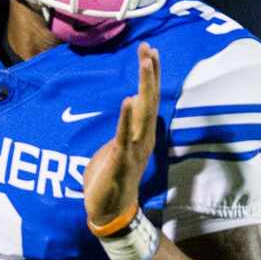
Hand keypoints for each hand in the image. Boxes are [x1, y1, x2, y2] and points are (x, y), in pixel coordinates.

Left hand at [84, 42, 160, 225]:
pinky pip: (124, 134)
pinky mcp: (121, 158)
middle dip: (150, 72)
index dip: (151, 74)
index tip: (149, 50)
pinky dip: (126, 116)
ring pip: (142, 111)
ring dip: (144, 85)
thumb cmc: (111, 178)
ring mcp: (135, 147)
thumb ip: (125, 127)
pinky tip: (128, 98)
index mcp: (141, 132)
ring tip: (145, 62)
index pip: (148, 97)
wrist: (109, 211)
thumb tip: (129, 109)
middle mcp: (143, 136)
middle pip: (150, 98)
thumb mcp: (118, 146)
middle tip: (148, 48)